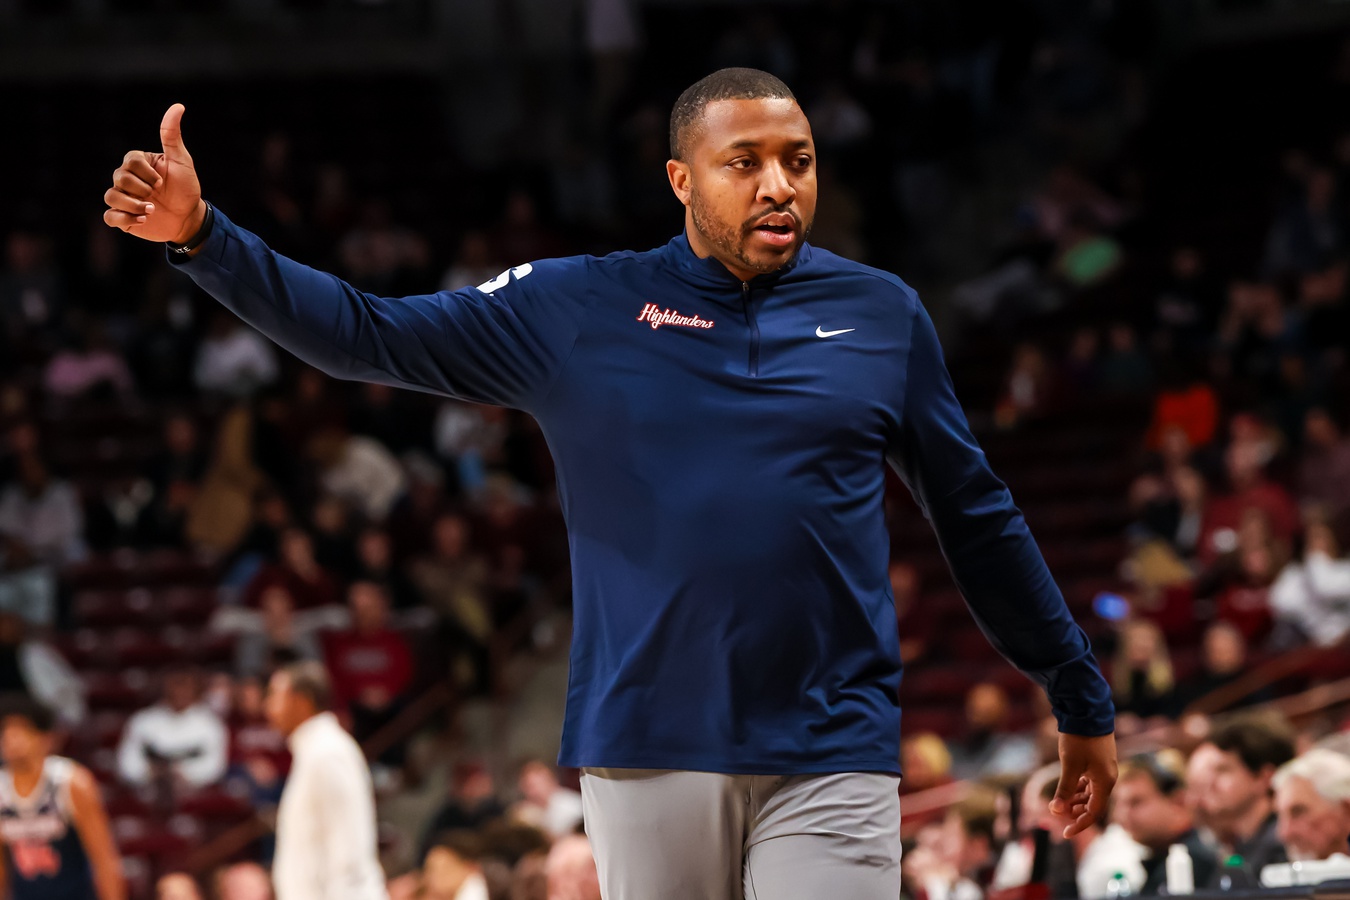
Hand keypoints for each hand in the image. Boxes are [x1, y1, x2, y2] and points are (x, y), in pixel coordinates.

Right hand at [104, 103, 205, 243]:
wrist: (189, 217)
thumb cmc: (185, 187)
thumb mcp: (181, 161)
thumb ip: (172, 135)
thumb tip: (178, 106)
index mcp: (138, 163)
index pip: (130, 161)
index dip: (146, 173)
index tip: (162, 181)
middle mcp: (127, 179)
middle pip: (119, 177)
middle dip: (141, 189)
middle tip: (157, 195)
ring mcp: (123, 198)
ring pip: (111, 196)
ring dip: (133, 205)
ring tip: (152, 210)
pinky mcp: (123, 217)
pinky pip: (110, 217)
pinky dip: (124, 219)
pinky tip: (143, 220)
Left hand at [1050, 731, 1116, 838]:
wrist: (1087, 711)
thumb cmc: (1080, 739)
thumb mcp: (1069, 765)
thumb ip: (1064, 789)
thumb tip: (1055, 811)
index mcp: (1105, 782)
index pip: (1094, 812)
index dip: (1080, 824)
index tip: (1065, 833)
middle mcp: (1108, 777)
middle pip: (1094, 804)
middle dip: (1077, 812)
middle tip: (1059, 814)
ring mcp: (1105, 769)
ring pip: (1092, 792)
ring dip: (1077, 800)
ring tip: (1061, 803)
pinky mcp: (1099, 761)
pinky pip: (1091, 782)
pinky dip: (1080, 788)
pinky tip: (1069, 788)